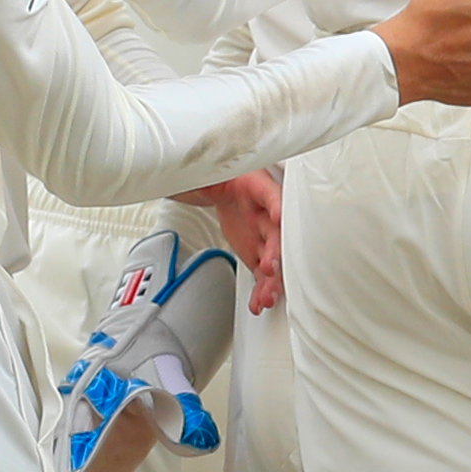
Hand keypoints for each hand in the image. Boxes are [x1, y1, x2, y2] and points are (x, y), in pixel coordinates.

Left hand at [184, 169, 284, 310]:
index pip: (272, 195)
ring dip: (272, 280)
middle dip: (276, 253)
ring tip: (267, 297)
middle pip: (277, 234)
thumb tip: (192, 168)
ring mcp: (265, 237)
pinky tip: (258, 303)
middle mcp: (269, 215)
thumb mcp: (215, 168)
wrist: (225, 187)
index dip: (276, 206)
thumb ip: (208, 170)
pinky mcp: (257, 253)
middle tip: (271, 267)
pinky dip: (261, 290)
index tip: (277, 215)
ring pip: (274, 260)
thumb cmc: (227, 174)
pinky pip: (262, 274)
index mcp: (261, 189)